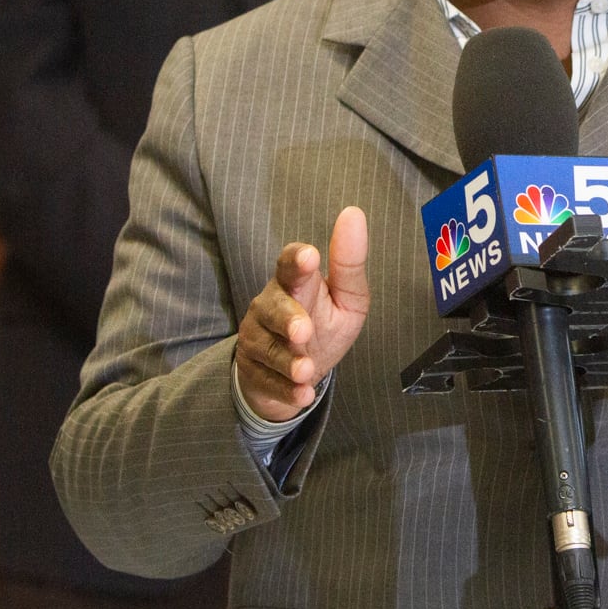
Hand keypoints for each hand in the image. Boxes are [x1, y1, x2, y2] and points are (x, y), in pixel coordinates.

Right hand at [234, 207, 370, 422]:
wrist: (296, 374)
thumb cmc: (323, 324)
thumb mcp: (347, 298)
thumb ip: (349, 264)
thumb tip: (354, 213)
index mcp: (295, 282)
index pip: (288, 264)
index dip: (296, 260)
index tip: (309, 257)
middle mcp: (270, 305)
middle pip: (273, 306)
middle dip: (287, 318)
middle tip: (304, 330)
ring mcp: (257, 339)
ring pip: (268, 348)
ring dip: (288, 361)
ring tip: (306, 372)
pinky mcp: (253, 371)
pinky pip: (267, 380)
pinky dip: (285, 390)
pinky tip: (302, 395)